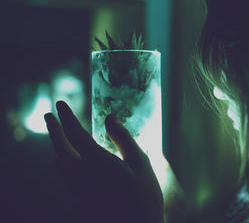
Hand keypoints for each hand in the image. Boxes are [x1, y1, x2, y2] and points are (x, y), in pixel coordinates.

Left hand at [44, 101, 163, 222]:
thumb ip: (123, 139)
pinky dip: (62, 163)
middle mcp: (82, 176)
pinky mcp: (79, 201)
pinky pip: (64, 177)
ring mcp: (78, 190)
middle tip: (48, 115)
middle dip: (53, 130)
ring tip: (59, 136)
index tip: (61, 104)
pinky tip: (66, 162)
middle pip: (60, 148)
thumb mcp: (141, 163)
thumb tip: (109, 117)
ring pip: (59, 164)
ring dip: (56, 146)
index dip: (67, 117)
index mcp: (99, 162)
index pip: (75, 134)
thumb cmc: (144, 196)